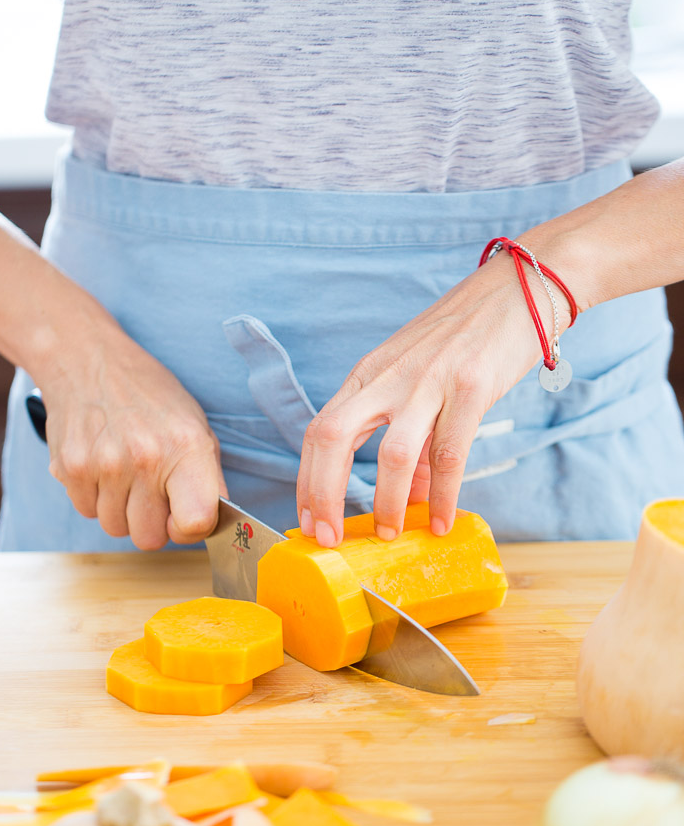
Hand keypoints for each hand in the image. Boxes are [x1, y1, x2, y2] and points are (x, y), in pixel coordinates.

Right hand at [39, 328, 226, 548]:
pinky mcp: (70, 468)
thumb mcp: (195, 426)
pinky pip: (87, 512)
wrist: (89, 360)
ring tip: (124, 470)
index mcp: (186, 447)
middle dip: (151, 521)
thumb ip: (207, 479)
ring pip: (116, 528)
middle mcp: (145, 458)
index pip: (196, 523)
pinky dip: (95, 497)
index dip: (190, 529)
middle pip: (150, 539)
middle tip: (149, 487)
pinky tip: (101, 465)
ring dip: (121, 509)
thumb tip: (211, 525)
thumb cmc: (149, 395)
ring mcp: (104, 465)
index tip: (183, 515)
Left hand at [296, 254, 564, 545]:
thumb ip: (412, 436)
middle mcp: (389, 376)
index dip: (307, 479)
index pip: (319, 429)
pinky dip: (445, 495)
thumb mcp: (421, 379)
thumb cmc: (465, 336)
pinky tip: (443, 521)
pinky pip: (451, 453)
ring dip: (388, 502)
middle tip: (327, 538)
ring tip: (389, 534)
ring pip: (393, 454)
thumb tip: (413, 495)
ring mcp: (428, 380)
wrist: (518, 288)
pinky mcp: (471, 387)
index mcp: (368, 374)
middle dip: (323, 492)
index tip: (309, 520)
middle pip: (333, 437)